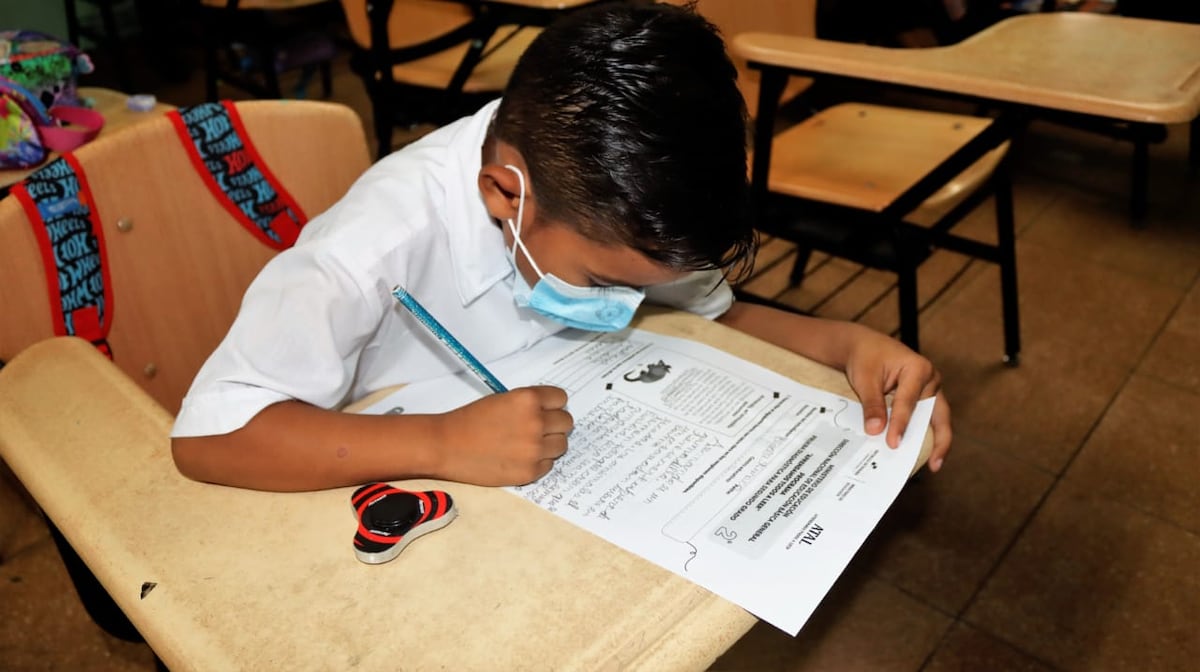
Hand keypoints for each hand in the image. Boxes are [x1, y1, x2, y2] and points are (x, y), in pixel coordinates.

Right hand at [435, 385, 573, 484]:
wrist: (446, 446)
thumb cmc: (470, 420)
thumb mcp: (503, 400)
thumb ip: (528, 404)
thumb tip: (550, 411)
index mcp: (528, 400)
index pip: (561, 399)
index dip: (552, 404)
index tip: (544, 410)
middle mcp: (535, 423)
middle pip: (566, 422)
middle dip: (553, 424)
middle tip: (536, 428)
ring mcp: (534, 449)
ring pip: (561, 445)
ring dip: (549, 444)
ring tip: (528, 444)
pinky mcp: (530, 472)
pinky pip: (549, 465)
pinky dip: (538, 462)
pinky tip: (520, 458)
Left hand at [844, 333, 951, 471]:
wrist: (864, 347)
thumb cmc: (865, 358)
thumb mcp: (864, 379)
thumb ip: (872, 405)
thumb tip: (876, 431)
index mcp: (918, 368)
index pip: (908, 403)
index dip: (901, 425)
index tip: (893, 444)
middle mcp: (931, 378)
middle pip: (938, 414)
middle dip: (938, 440)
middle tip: (933, 465)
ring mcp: (931, 388)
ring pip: (937, 418)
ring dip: (936, 440)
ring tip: (932, 464)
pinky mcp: (926, 397)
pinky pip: (929, 418)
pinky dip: (926, 434)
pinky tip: (921, 452)